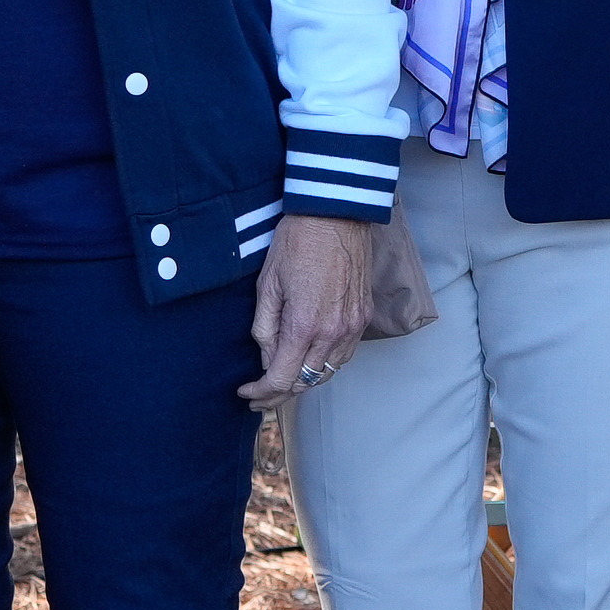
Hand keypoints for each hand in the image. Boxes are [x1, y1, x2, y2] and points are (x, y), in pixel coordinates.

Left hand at [242, 211, 380, 402]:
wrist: (336, 216)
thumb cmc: (297, 243)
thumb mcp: (267, 284)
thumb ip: (264, 328)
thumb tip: (266, 357)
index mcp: (304, 326)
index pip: (281, 378)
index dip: (261, 392)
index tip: (245, 394)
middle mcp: (332, 333)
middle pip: (305, 382)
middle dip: (279, 393)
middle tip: (259, 394)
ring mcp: (352, 327)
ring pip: (327, 373)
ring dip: (304, 380)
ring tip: (282, 379)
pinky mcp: (364, 317)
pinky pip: (344, 355)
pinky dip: (325, 364)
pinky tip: (310, 359)